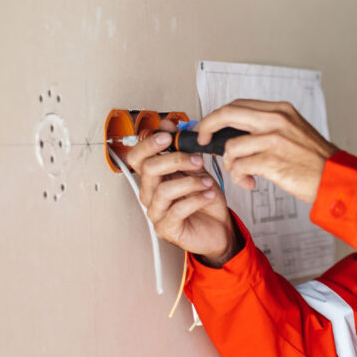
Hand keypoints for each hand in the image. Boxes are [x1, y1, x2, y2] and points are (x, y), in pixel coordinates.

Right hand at [125, 120, 239, 266]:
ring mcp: (156, 212)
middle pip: (149, 169)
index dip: (148, 143)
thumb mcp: (198, 171)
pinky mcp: (166, 228)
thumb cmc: (205, 200)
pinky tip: (208, 196)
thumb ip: (184, 151)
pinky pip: (177, 210)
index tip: (168, 135)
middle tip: (197, 160)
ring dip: (191, 182)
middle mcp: (151, 194)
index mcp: (154, 177)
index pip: (137, 157)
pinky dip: (196, 200)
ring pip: (164, 190)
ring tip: (208, 183)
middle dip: (176, 159)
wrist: (219, 228)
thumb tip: (173, 127)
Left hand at [195, 100, 337, 203]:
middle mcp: (276, 120)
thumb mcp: (296, 131)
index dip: (218, 116)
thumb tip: (239, 132)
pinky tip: (251, 183)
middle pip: (227, 114)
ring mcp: (273, 140)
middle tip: (203, 140)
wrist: (336, 178)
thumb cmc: (316, 161)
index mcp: (281, 110)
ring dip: (230, 164)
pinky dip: (240, 178)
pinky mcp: (271, 161)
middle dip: (208, 127)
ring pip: (231, 147)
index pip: (239, 105)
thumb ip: (270, 126)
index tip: (210, 127)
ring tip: (243, 174)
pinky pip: (239, 167)